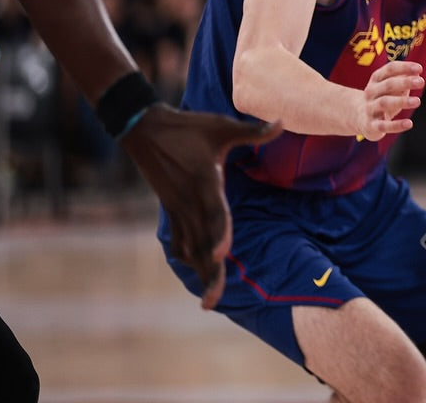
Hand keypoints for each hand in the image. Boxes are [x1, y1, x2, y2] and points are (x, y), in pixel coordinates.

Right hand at [118, 104, 281, 309]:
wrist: (143, 128)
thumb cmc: (187, 127)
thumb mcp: (221, 126)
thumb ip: (253, 131)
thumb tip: (282, 122)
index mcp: (204, 182)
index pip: (214, 213)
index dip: (219, 234)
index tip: (221, 256)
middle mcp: (189, 200)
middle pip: (202, 241)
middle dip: (209, 272)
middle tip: (213, 302)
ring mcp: (177, 206)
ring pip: (190, 245)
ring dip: (199, 271)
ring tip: (209, 299)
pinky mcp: (171, 207)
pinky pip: (179, 238)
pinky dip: (188, 255)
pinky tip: (196, 268)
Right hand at [355, 60, 423, 140]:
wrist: (358, 117)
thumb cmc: (382, 98)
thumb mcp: (391, 87)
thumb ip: (404, 80)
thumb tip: (417, 75)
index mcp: (376, 79)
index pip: (390, 69)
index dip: (404, 67)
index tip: (419, 69)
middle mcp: (371, 92)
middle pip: (388, 84)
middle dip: (405, 82)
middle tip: (421, 82)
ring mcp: (370, 108)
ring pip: (384, 103)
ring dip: (401, 101)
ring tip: (417, 101)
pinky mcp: (371, 126)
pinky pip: (383, 125)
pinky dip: (396, 125)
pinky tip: (409, 124)